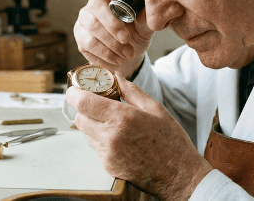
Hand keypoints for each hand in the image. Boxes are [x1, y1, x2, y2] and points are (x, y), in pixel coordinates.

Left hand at [66, 73, 212, 199]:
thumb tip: (115, 76)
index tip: (75, 89)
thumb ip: (131, 91)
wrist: (178, 175)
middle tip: (97, 104)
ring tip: (114, 123)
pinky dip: (102, 140)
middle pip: (79, 118)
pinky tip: (120, 139)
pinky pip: (96, 148)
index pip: (83, 103)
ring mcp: (108, 154)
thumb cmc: (171, 141)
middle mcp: (111, 137)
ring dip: (93, 124)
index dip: (74, 93)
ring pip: (86, 133)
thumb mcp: (155, 109)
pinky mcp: (108, 167)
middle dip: (84, 109)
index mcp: (122, 118)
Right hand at [74, 0, 153, 78]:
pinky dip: (105, 54)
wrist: (127, 56)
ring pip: (92, 26)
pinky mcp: (80, 36)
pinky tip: (117, 59)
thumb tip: (153, 9)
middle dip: (113, 24)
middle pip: (96, 4)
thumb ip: (147, 16)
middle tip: (127, 39)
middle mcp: (96, 1)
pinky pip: (88, 43)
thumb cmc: (136, 33)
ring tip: (127, 54)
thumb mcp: (146, 24)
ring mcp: (85, 18)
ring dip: (111, 43)